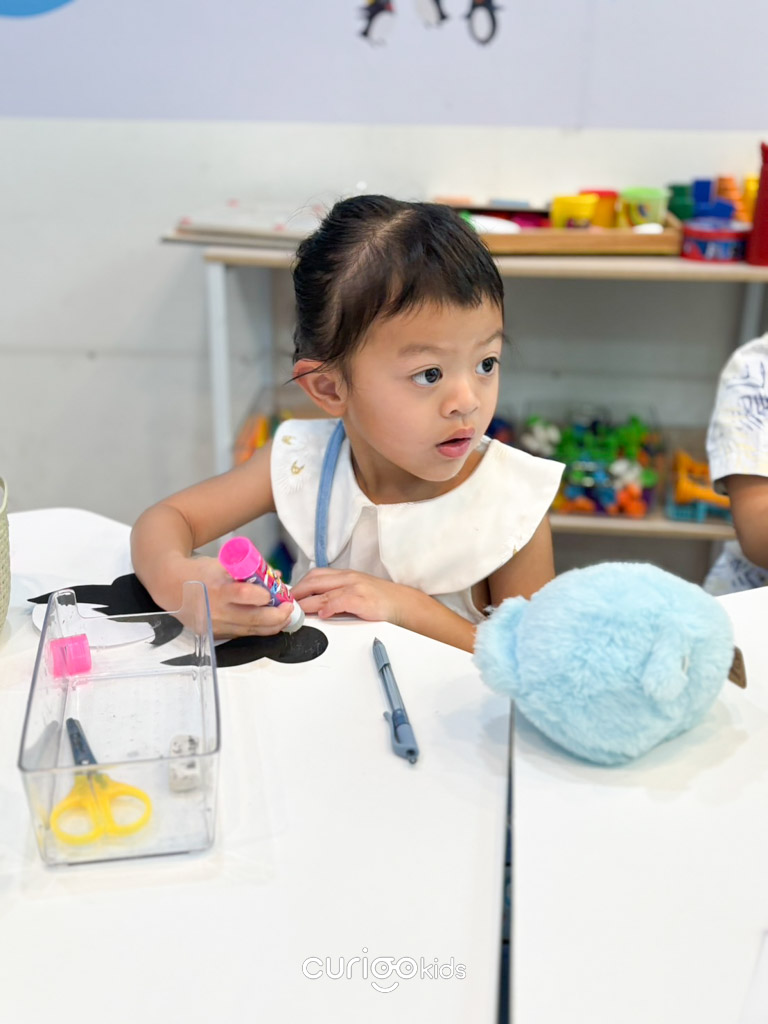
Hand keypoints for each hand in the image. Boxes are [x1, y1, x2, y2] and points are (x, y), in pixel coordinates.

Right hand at [176, 556, 293, 637]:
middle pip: (254, 619)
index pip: (246, 595)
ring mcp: (215, 626)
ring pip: (251, 631)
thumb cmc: (199, 573)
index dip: (265, 596)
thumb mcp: (223, 564)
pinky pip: (241, 635)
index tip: (277, 592)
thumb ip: (250, 571)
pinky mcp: (214, 635)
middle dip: (277, 616)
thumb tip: (275, 577)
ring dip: (271, 626)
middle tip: (289, 609)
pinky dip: (255, 630)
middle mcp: (216, 610)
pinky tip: (266, 624)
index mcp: (219, 589)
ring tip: (283, 617)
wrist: (170, 586)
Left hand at [291, 568, 406, 624]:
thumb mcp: (356, 591)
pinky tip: (322, 615)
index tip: (286, 596)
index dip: (298, 585)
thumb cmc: (380, 600)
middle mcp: (347, 578)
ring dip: (306, 603)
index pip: (315, 575)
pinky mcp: (361, 599)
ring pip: (322, 592)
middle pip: (313, 580)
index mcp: (344, 576)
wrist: (402, 604)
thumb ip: (336, 594)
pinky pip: (340, 601)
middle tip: (285, 605)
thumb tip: (315, 605)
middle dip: (296, 593)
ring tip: (296, 612)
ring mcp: (354, 587)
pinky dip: (328, 608)